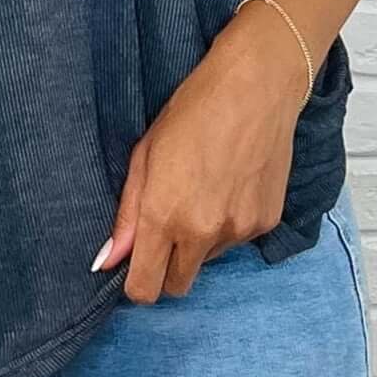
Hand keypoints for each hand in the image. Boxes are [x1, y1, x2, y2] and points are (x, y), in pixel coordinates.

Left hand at [93, 10, 311, 303]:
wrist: (256, 86)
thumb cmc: (191, 110)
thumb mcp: (145, 154)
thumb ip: (128, 213)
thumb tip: (110, 260)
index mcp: (164, 215)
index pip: (145, 290)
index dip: (138, 283)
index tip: (137, 264)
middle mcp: (202, 232)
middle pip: (177, 285)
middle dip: (168, 266)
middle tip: (169, 223)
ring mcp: (238, 230)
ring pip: (209, 260)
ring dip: (200, 240)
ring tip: (205, 189)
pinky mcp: (267, 222)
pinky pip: (238, 240)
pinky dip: (230, 223)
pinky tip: (232, 183)